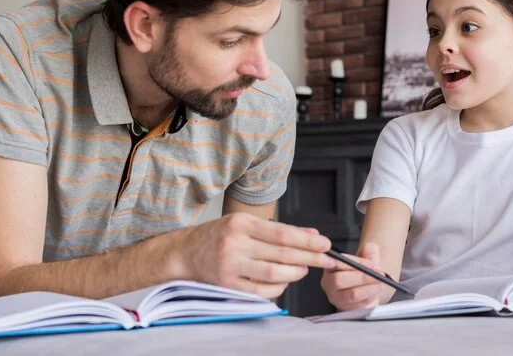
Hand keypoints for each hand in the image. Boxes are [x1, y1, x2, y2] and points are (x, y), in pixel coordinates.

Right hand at [178, 212, 335, 298]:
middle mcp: (235, 243)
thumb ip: (277, 229)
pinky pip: (261, 290)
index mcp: (241, 223)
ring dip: (295, 273)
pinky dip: (278, 288)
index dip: (307, 240)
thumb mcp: (244, 223)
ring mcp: (230, 265)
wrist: (184, 253)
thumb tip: (311, 233)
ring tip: (305, 269)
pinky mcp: (227, 284)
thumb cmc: (218, 236)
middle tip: (327, 260)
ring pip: (274, 273)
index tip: (325, 244)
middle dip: (310, 257)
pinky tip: (286, 282)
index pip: (282, 233)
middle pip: (282, 253)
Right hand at [320, 242, 386, 310]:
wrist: (363, 292)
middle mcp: (328, 282)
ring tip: (382, 283)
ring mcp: (335, 297)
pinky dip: (370, 298)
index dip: (357, 263)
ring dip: (370, 288)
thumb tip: (371, 247)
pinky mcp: (344, 309)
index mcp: (330, 266)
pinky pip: (358, 305)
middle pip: (340, 280)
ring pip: (351, 294)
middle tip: (379, 275)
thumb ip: (368, 253)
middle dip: (363, 277)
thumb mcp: (364, 261)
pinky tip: (377, 292)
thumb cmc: (360, 274)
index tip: (372, 264)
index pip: (339, 263)